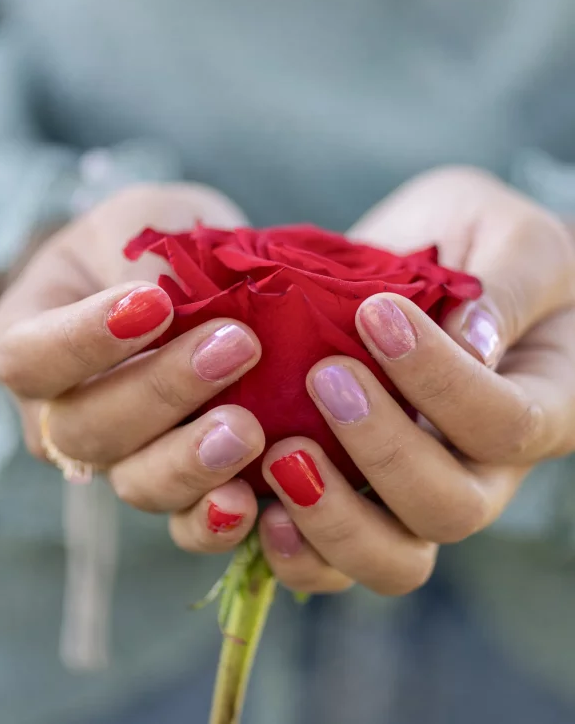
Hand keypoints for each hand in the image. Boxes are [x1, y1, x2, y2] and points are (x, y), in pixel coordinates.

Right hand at [0, 183, 265, 552]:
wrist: (206, 274)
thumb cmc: (156, 239)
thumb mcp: (142, 223)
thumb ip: (141, 259)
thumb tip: (170, 310)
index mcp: (35, 341)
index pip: (30, 358)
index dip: (83, 342)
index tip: (155, 305)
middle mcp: (65, 412)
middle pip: (86, 428)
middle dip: (161, 392)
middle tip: (234, 346)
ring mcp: (122, 456)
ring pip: (135, 483)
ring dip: (191, 461)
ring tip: (247, 429)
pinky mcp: (181, 484)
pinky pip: (185, 524)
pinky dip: (216, 521)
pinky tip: (251, 500)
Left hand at [256, 167, 574, 594]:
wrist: (432, 260)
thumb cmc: (485, 241)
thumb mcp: (508, 236)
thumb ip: (506, 285)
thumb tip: (471, 342)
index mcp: (541, 404)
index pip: (504, 422)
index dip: (440, 380)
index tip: (379, 314)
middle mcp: (484, 468)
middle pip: (450, 509)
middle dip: (383, 451)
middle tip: (326, 377)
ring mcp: (417, 493)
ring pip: (395, 559)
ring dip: (334, 519)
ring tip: (282, 457)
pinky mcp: (358, 498)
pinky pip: (335, 562)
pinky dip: (298, 552)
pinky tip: (259, 507)